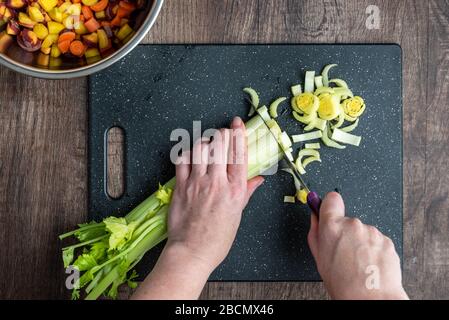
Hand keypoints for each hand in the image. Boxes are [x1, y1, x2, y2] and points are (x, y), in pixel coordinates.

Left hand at [132, 117, 263, 299]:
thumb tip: (258, 179)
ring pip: (200, 148)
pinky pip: (182, 159)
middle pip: (219, 145)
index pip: (239, 153)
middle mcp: (217, 182)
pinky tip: (191, 156)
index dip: (238, 134)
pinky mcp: (180, 186)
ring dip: (204, 142)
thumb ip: (246, 192)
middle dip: (221, 134)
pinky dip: (187, 153)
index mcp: (235, 190)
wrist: (192, 252)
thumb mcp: (238, 215)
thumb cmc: (217, 239)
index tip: (237, 123)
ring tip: (206, 145)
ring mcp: (197, 183)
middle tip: (221, 134)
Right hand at [307, 192, 407, 299]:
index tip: (329, 210)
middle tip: (344, 252)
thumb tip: (315, 217)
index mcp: (332, 226)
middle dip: (345, 232)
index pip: (331, 199)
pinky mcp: (386, 240)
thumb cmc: (343, 283)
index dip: (329, 205)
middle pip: (347, 220)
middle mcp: (352, 224)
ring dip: (360, 242)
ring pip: (363, 232)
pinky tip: (369, 264)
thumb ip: (316, 232)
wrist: (369, 298)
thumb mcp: (319, 257)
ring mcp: (371, 232)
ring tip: (358, 262)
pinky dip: (373, 250)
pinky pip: (376, 240)